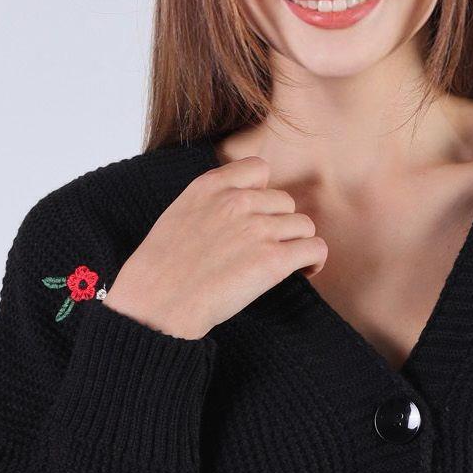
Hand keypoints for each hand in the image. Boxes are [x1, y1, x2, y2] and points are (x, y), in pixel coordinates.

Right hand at [103, 153, 328, 341]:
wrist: (157, 304)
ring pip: (303, 225)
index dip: (262, 193)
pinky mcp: (273, 260)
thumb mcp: (177, 216)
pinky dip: (314, 260)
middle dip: (279, 225)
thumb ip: (210, 204)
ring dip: (296, 244)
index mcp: (210, 186)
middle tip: (266, 249)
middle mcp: (237, 201)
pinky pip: (315, 248)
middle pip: (284, 202)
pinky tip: (302, 272)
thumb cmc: (160, 270)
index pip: (258, 169)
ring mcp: (257, 229)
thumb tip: (237, 214)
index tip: (254, 216)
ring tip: (283, 264)